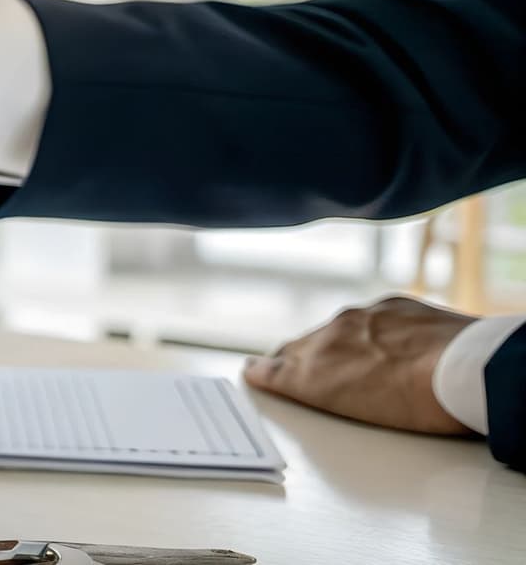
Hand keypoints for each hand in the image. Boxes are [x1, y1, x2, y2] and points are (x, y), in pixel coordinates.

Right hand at [244, 295, 473, 434]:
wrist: (465, 370)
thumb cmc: (413, 404)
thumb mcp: (349, 412)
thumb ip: (310, 387)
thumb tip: (265, 372)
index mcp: (313, 367)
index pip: (275, 367)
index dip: (264, 371)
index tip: (253, 371)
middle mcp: (330, 335)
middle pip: (303, 345)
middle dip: (299, 356)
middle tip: (304, 372)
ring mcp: (363, 317)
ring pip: (339, 330)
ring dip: (341, 344)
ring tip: (359, 366)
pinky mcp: (396, 306)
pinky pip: (375, 318)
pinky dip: (376, 331)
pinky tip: (394, 348)